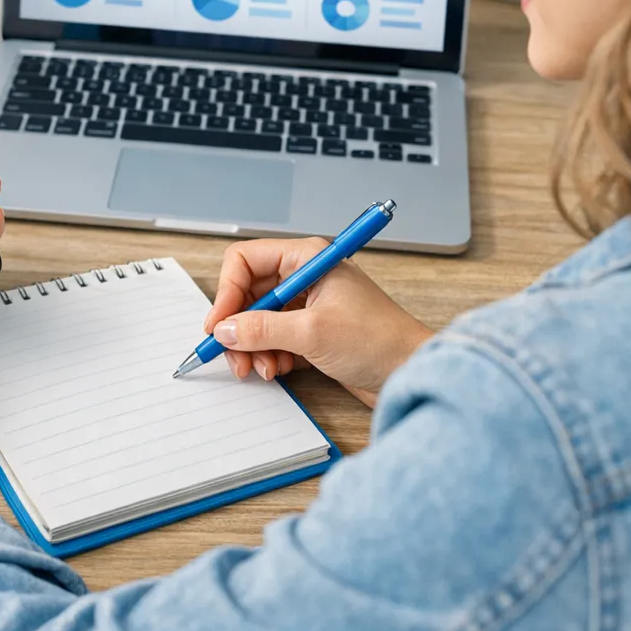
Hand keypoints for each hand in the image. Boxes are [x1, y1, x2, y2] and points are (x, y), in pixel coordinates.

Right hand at [202, 238, 431, 406]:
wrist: (412, 372)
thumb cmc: (379, 341)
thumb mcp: (312, 333)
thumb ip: (262, 329)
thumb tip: (224, 330)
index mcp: (307, 259)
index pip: (246, 261)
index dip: (227, 293)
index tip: (219, 326)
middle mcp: (305, 276)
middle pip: (248, 294)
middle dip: (239, 327)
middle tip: (234, 356)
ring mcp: (309, 304)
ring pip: (259, 319)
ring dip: (254, 346)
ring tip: (263, 368)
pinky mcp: (312, 331)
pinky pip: (274, 338)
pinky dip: (270, 355)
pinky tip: (279, 369)